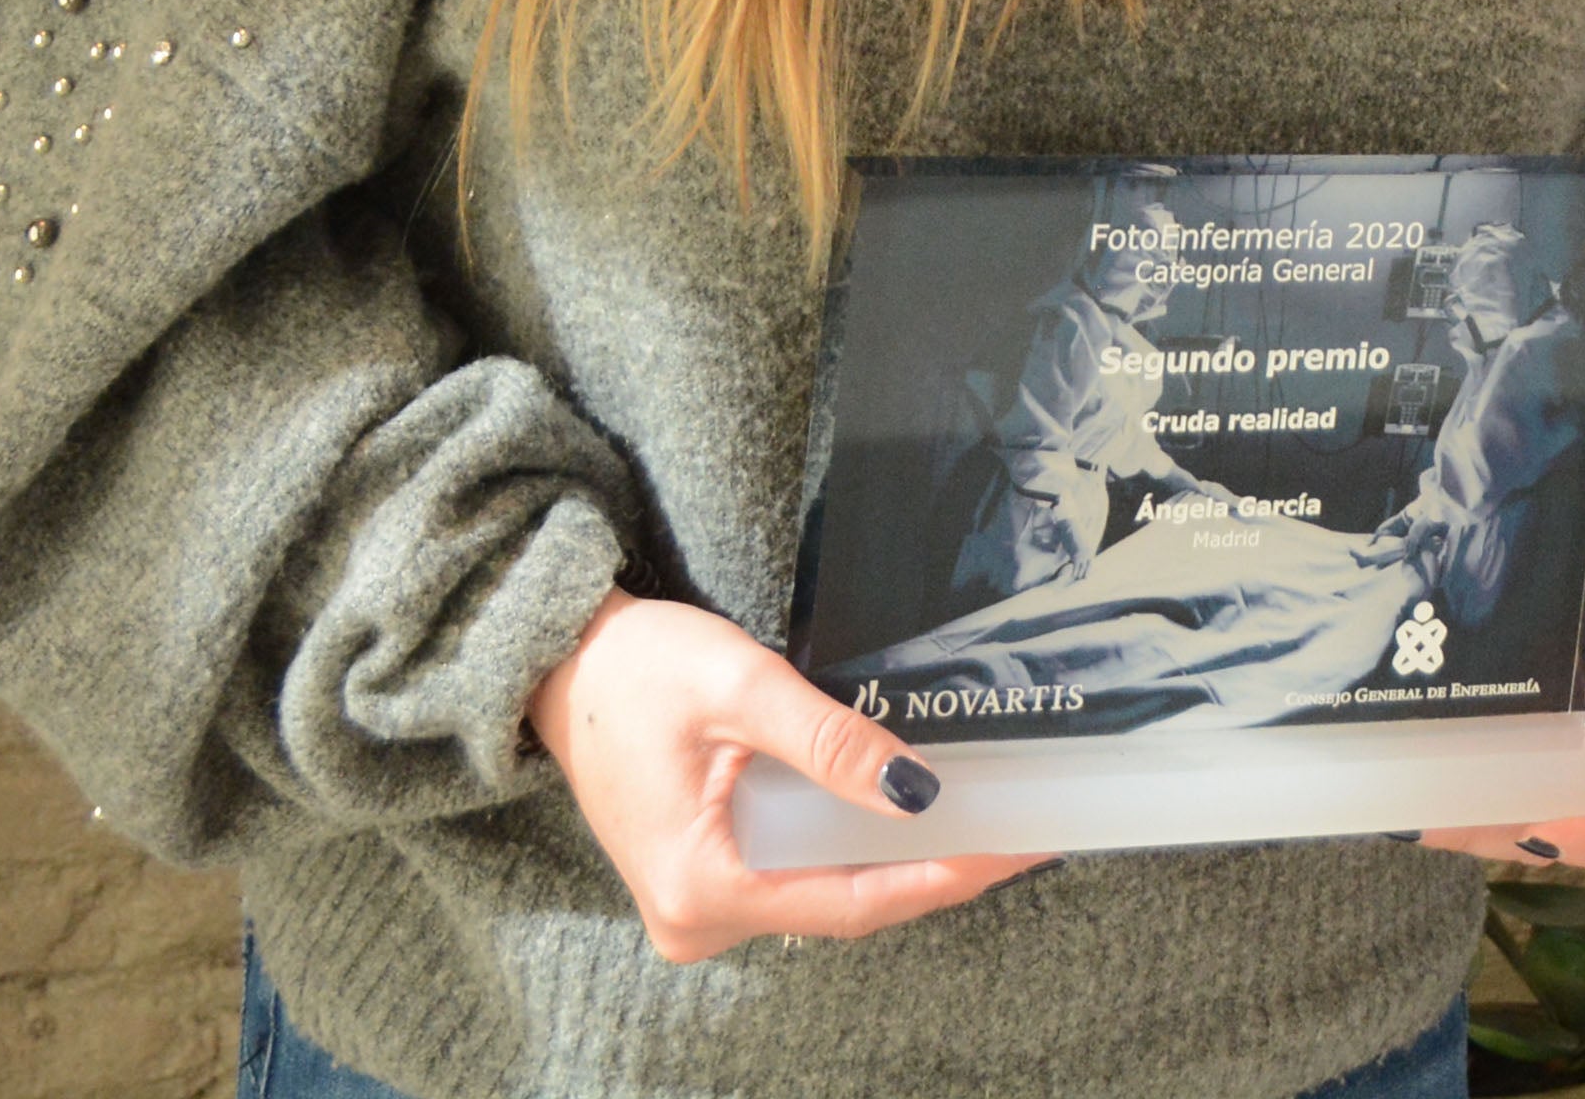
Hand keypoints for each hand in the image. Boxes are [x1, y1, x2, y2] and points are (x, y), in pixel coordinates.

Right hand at [527, 594, 1039, 962]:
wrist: (562, 664)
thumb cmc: (636, 669)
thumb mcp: (741, 689)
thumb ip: (828, 743)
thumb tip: (916, 790)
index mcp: (700, 888)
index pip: (852, 903)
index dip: (942, 877)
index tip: (1014, 850)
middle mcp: (698, 920)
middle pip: (846, 907)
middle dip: (937, 870)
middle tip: (1022, 830)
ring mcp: (700, 906)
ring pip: (827, 895)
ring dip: (903, 859)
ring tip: (989, 821)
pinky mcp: (706, 879)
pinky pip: (800, 876)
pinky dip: (857, 849)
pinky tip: (914, 817)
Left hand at [1429, 521, 1584, 880]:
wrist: (1562, 540)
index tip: (1549, 826)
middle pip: (1578, 844)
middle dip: (1515, 836)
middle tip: (1454, 813)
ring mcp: (1567, 772)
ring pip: (1525, 832)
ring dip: (1473, 827)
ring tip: (1417, 807)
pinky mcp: (1522, 761)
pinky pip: (1490, 803)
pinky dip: (1452, 806)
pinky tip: (1407, 793)